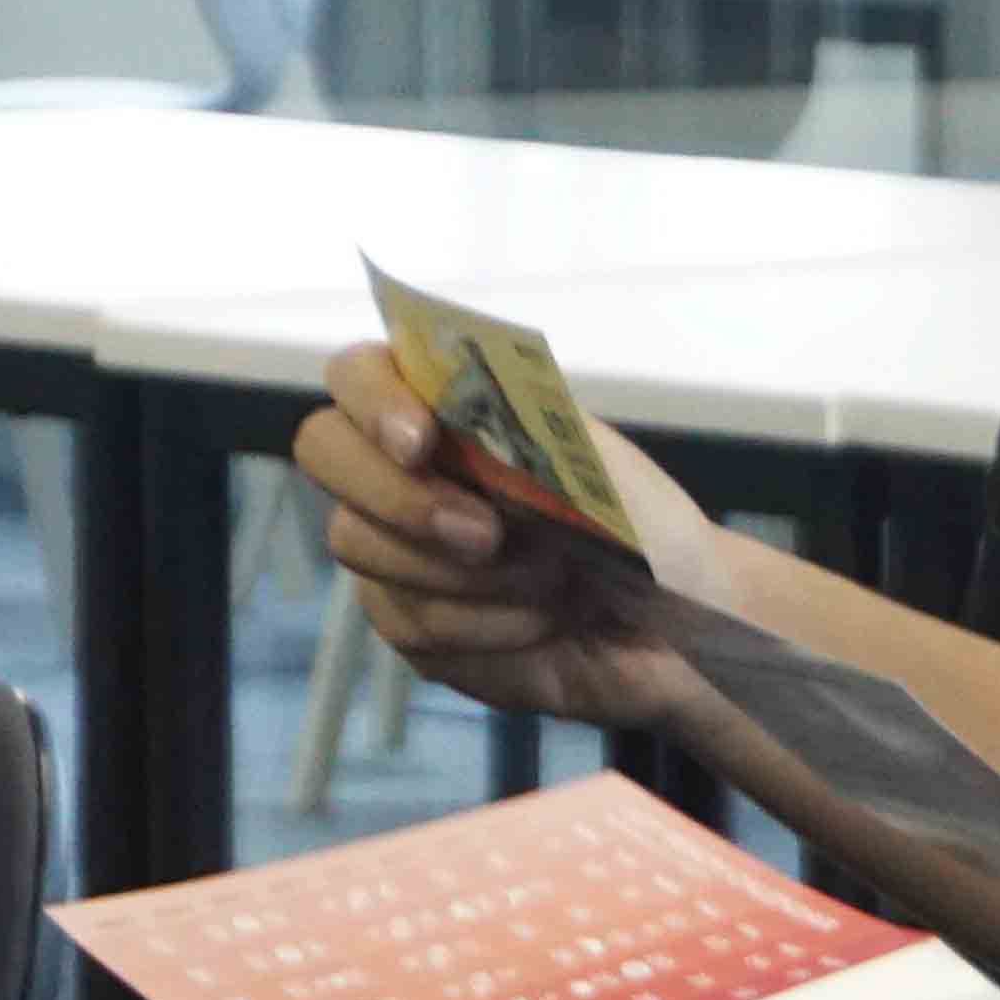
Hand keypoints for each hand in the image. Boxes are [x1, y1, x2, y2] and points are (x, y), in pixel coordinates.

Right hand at [291, 341, 726, 729]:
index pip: (357, 373)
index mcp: (447, 411)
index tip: (422, 439)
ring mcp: (394, 547)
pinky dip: (488, 626)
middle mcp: (404, 471)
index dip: (372, 400)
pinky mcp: (408, 621)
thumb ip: (517, 426)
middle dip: (404, 497)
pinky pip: (409, 621)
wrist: (676, 622)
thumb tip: (453, 401)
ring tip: (555, 578)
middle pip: (323, 452)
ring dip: (470, 573)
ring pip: (362, 545)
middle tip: (488, 534)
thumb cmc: (638, 525)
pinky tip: (541, 624)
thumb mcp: (592, 463)